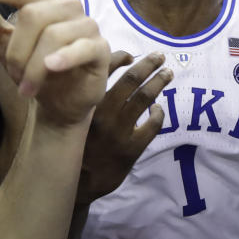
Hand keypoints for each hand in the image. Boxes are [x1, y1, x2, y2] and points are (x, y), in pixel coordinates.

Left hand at [0, 0, 109, 126]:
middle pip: (34, 15)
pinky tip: (52, 67)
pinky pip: (83, 47)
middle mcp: (68, 8)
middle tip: (14, 74)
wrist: (60, 102)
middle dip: (18, 50)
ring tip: (29, 86)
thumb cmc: (34, 67)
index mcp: (45, 2)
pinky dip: (65, 57)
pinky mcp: (101, 49)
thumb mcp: (4, 44)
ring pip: (54, 35)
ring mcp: (88, 27)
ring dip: (34, 66)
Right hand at [76, 51, 172, 203]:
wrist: (77, 184)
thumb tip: (97, 72)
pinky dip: (158, 114)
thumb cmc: (73, 145)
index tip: (131, 54)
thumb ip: (83, 98)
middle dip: (148, 65)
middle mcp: (102, 114)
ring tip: (167, 74)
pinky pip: (152, 125)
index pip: (105, 70)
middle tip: (159, 57)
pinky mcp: (131, 149)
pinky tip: (157, 110)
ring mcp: (118, 132)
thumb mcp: (71, 118)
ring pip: (144, 99)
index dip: (121, 57)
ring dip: (158, 82)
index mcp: (86, 103)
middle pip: (131, 80)